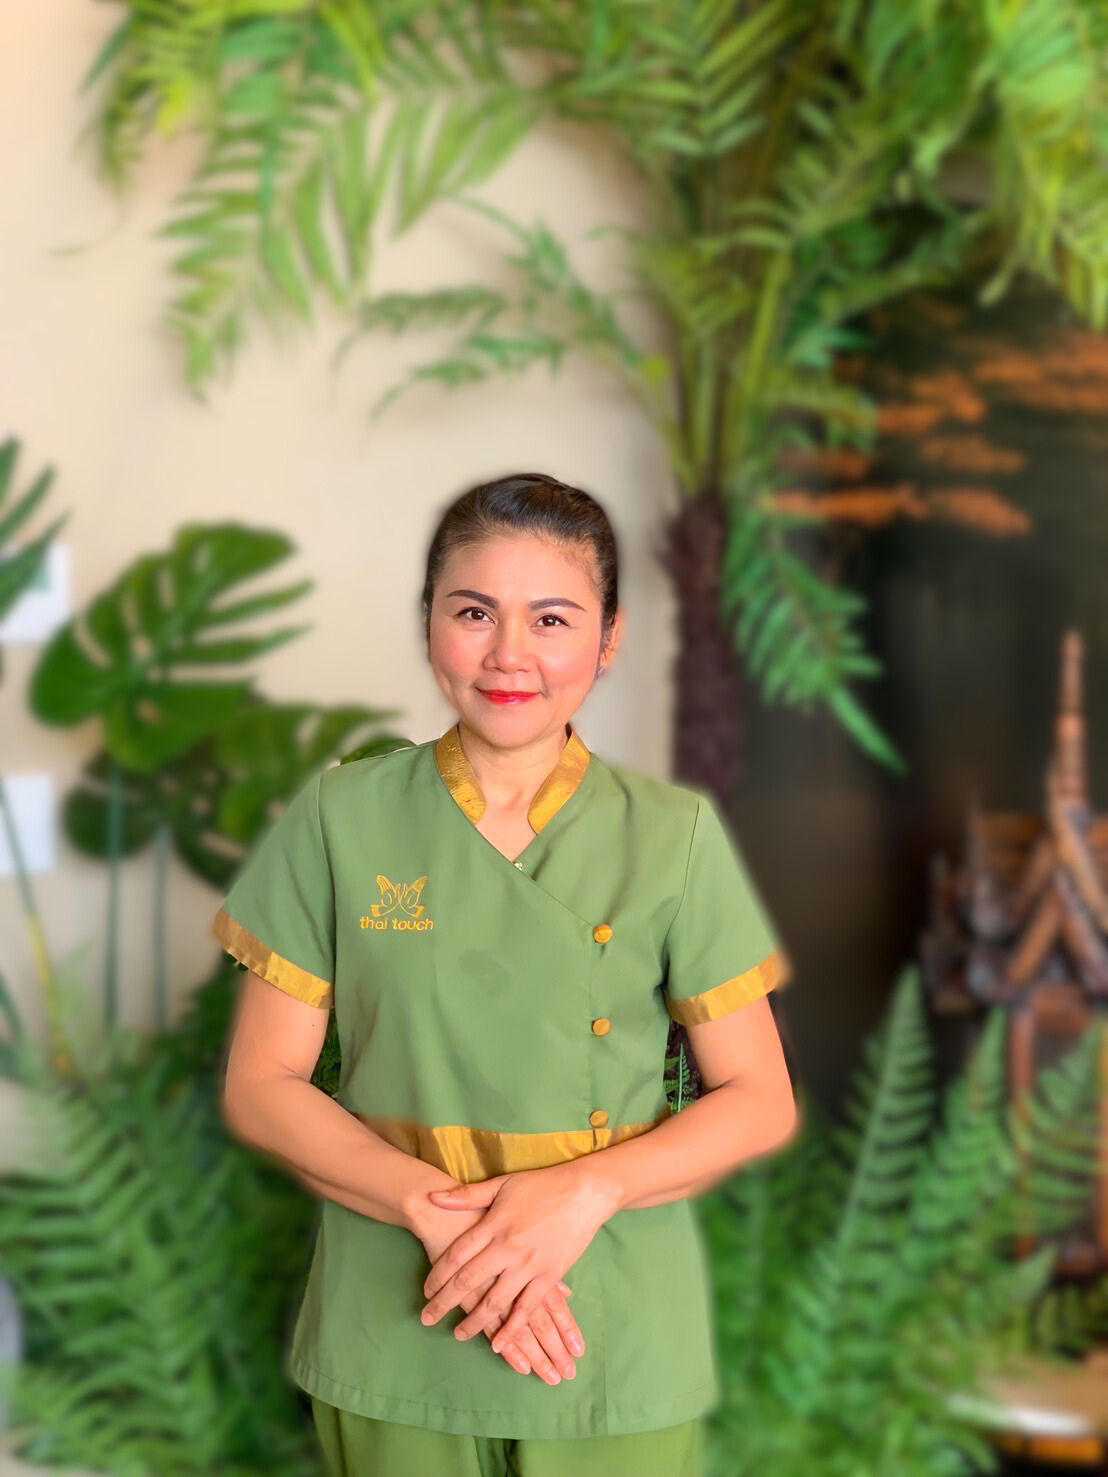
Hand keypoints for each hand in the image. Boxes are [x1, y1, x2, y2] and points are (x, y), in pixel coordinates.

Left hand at [420, 1163, 615, 1356]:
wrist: (584, 1192)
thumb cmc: (541, 1185)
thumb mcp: (502, 1184)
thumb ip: (468, 1195)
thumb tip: (434, 1197)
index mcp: (494, 1225)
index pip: (457, 1254)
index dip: (438, 1274)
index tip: (426, 1290)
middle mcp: (507, 1248)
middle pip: (469, 1281)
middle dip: (445, 1302)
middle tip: (427, 1318)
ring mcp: (529, 1264)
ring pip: (495, 1300)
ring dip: (474, 1321)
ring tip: (458, 1334)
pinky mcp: (549, 1276)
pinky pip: (526, 1308)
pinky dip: (512, 1329)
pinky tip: (498, 1343)